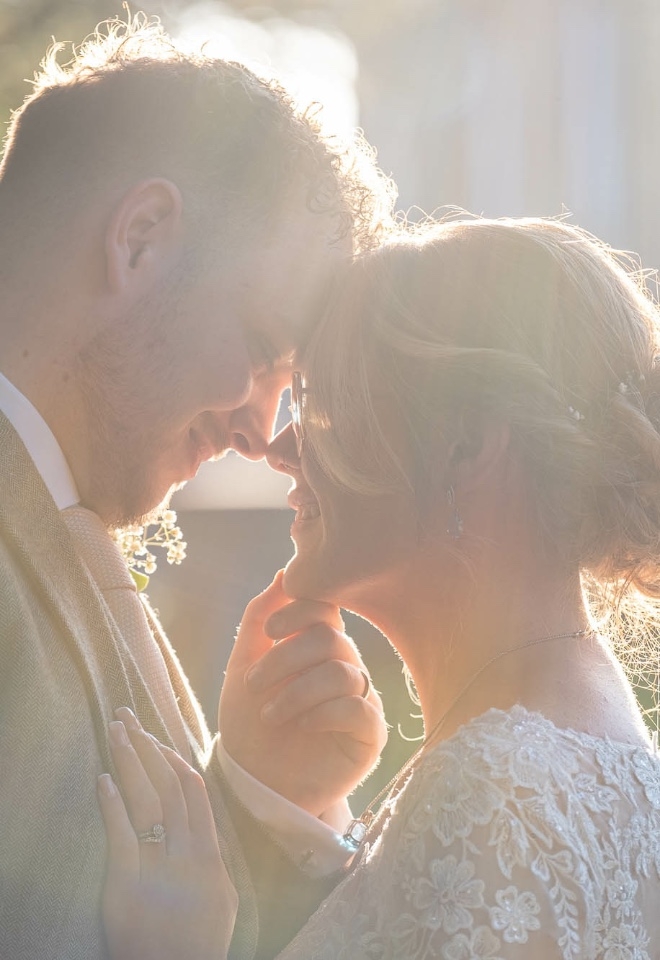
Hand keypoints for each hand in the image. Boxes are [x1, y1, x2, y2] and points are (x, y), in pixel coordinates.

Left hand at [97, 708, 237, 959]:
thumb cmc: (199, 947)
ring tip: (116, 732)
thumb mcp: (223, 901)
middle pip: (169, 787)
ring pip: (148, 801)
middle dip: (147, 748)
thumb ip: (215, 861)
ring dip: (130, 762)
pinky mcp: (128, 886)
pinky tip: (102, 780)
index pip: (194, 794)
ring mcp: (160, 869)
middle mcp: (189, 856)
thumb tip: (204, 828)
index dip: (174, 762)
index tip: (157, 741)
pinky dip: (112, 804)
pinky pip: (121, 836)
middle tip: (128, 718)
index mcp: (211, 857)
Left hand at [219, 572, 387, 816]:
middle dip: (285, 658)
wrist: (254, 783)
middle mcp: (344, 665)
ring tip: (270, 714)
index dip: (300, 610)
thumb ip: (260, 617)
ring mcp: (360, 699)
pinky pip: (359, 708)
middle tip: (254, 684)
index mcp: (318, 644)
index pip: (326, 607)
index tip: (269, 632)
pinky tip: (302, 726)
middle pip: (330, 638)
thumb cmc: (249, 722)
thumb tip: (284, 573)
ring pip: (342, 672)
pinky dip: (323, 713)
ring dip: (296, 692)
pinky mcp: (370, 735)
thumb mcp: (243, 665)